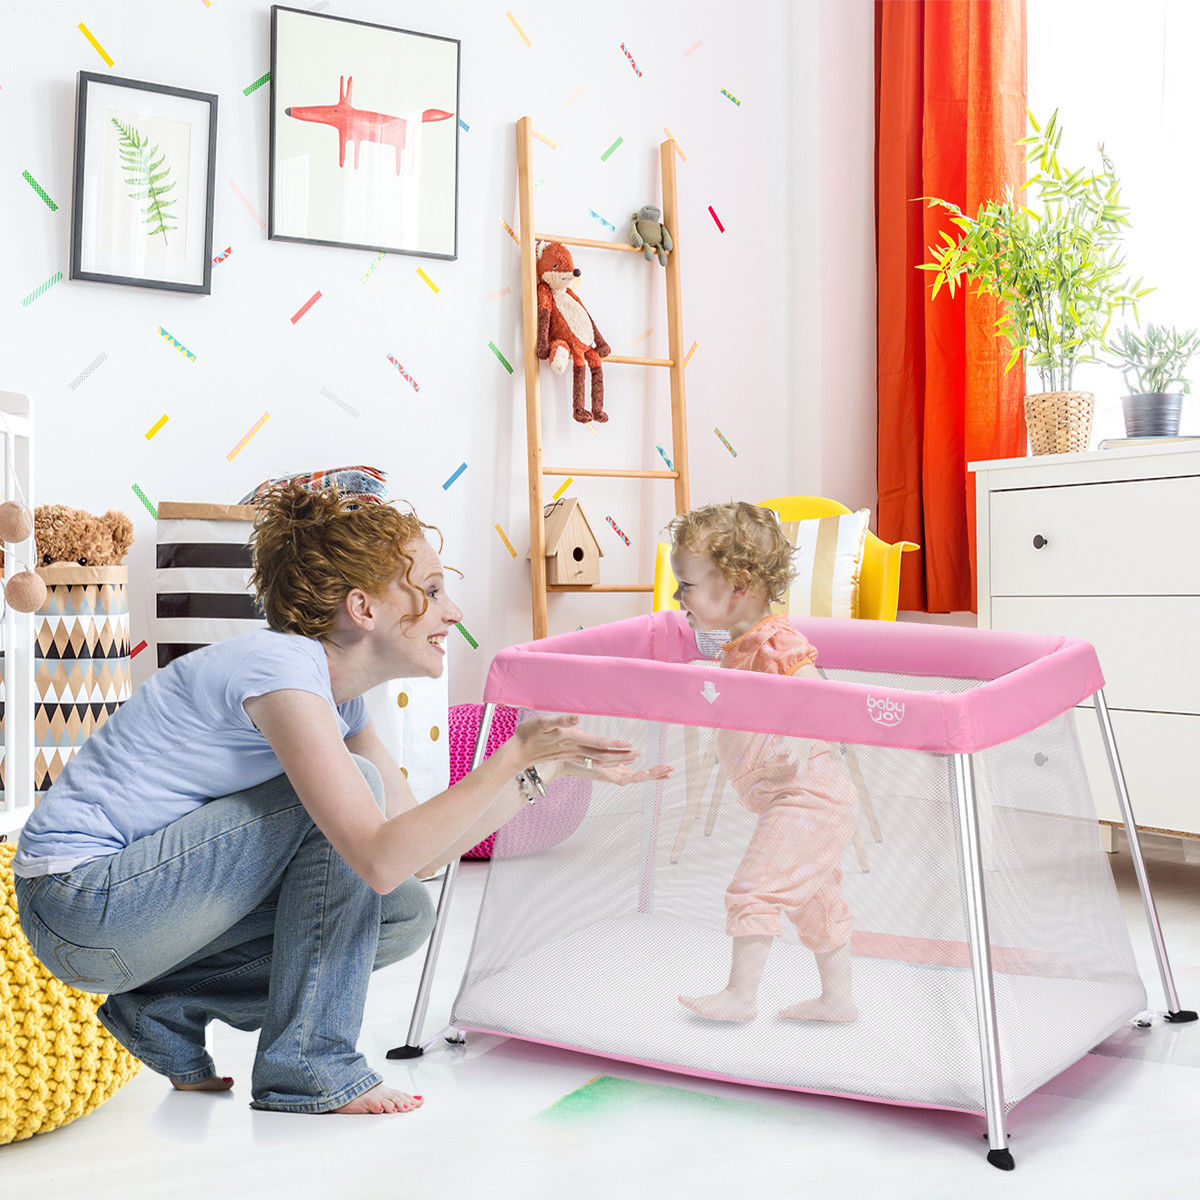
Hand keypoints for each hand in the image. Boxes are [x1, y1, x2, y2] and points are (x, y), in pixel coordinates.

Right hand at [512, 715, 639, 775]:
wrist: (518, 752)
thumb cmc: (529, 733)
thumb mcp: (542, 722)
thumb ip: (560, 721)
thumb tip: (576, 718)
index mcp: (572, 739)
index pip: (599, 743)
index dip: (615, 744)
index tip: (631, 745)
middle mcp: (574, 749)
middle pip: (602, 755)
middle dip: (621, 755)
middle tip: (638, 754)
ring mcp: (572, 754)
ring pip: (598, 760)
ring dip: (615, 759)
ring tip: (630, 758)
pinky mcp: (569, 756)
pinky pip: (591, 761)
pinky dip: (603, 762)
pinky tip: (609, 761)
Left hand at [568, 762, 672, 786]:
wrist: (564, 758)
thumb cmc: (580, 754)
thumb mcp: (604, 754)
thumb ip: (618, 756)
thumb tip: (631, 755)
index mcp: (618, 770)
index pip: (639, 773)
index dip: (653, 772)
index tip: (667, 770)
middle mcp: (617, 775)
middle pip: (641, 777)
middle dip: (656, 774)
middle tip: (671, 770)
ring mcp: (614, 776)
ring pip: (636, 778)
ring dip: (651, 774)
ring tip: (665, 770)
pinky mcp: (607, 777)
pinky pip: (624, 779)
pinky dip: (636, 776)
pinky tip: (645, 771)